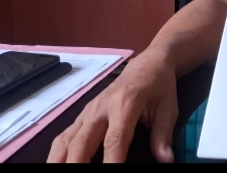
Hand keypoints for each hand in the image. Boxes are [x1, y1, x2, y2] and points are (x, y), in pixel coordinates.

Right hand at [47, 50, 178, 162]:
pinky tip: (57, 163)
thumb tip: (166, 160)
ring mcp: (88, 111)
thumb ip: (163, 135)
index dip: (111, 162)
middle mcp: (101, 107)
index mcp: (125, 103)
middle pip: (82, 142)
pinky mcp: (82, 114)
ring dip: (60, 160)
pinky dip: (57, 153)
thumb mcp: (168, 108)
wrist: (148, 64)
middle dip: (77, 165)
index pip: (114, 139)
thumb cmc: (159, 86)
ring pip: (66, 139)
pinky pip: (64, 136)